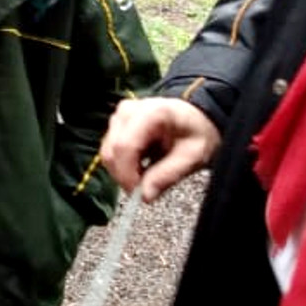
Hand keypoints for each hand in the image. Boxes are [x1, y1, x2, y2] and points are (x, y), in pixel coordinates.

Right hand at [99, 97, 220, 203]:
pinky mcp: (116, 124)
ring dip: (122, 171)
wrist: (197, 117)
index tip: (138, 193)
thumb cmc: (197, 132)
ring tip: (146, 177)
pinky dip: (122, 165)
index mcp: (151, 113)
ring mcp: (120, 116)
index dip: (127, 173)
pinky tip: (140, 167)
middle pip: (112, 150)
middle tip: (143, 191)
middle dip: (124, 176)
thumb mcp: (192, 157)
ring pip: (107, 152)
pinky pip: (110, 150)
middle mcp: (129, 110)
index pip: (125, 146)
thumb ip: (167, 175)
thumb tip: (145, 195)